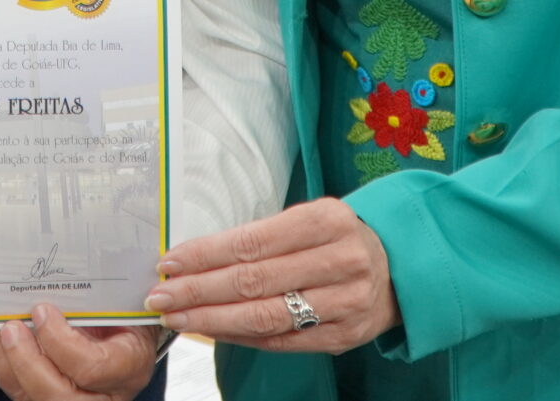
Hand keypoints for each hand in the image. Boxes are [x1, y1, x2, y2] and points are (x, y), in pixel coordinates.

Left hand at [0, 304, 159, 399]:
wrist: (130, 340)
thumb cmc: (129, 320)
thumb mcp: (128, 305)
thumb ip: (107, 296)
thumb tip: (75, 268)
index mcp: (128, 367)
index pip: (92, 368)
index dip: (60, 342)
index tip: (43, 310)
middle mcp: (101, 393)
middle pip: (57, 394)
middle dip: (27, 360)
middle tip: (12, 327)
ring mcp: (74, 399)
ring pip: (32, 397)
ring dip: (7, 362)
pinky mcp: (46, 396)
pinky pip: (18, 389)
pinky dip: (0, 362)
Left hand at [147, 198, 399, 353]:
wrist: (399, 266)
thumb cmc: (337, 237)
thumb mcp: (308, 218)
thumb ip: (261, 237)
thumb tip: (195, 260)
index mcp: (327, 220)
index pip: (252, 242)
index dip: (205, 255)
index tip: (169, 263)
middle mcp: (341, 260)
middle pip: (254, 281)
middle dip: (199, 290)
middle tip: (160, 296)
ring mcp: (347, 302)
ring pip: (266, 316)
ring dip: (213, 319)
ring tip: (178, 317)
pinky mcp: (345, 335)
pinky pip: (283, 340)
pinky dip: (243, 336)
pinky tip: (214, 330)